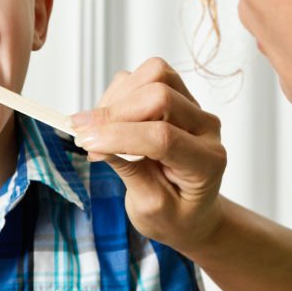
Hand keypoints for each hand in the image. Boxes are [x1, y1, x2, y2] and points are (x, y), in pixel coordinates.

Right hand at [70, 57, 227, 254]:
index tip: (86, 142)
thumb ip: (128, 170)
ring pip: (155, 74)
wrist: (192, 211)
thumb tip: (95, 140)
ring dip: (118, 98)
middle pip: (161, 95)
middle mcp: (206, 127)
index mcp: (207, 161)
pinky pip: (146, 75)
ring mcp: (194, 107)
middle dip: (115, 113)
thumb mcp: (149, 208)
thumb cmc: (175, 216)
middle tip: (84, 135)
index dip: (120, 136)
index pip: (163, 136)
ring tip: (98, 128)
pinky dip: (119, 93)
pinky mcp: (178, 95)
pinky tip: (109, 121)